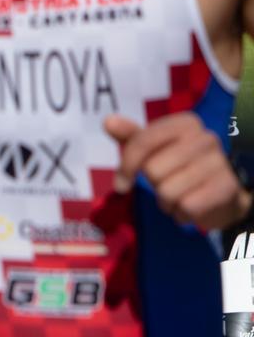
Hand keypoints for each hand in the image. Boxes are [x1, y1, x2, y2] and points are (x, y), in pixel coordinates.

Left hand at [107, 113, 252, 232]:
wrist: (224, 194)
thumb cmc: (181, 167)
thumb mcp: (155, 150)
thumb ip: (131, 136)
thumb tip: (108, 121)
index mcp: (186, 123)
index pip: (143, 141)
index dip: (126, 166)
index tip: (121, 184)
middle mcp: (206, 138)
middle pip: (153, 169)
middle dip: (153, 185)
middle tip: (167, 185)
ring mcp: (219, 162)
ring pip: (167, 191)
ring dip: (166, 203)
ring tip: (179, 197)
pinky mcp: (227, 188)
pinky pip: (186, 206)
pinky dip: (181, 214)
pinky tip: (190, 209)